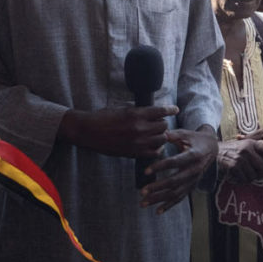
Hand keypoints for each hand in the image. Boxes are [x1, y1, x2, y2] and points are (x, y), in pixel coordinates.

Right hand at [59, 105, 178, 157]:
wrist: (87, 131)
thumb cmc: (103, 117)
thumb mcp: (122, 109)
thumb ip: (139, 111)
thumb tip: (154, 112)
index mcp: (136, 114)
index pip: (161, 111)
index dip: (170, 109)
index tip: (175, 109)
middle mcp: (139, 128)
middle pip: (164, 126)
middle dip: (162, 123)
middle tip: (158, 123)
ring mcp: (137, 142)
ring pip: (162, 139)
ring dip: (161, 136)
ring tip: (156, 134)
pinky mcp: (134, 153)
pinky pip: (154, 153)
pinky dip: (156, 149)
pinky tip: (153, 145)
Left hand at [141, 127, 216, 212]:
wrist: (212, 148)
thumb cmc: (195, 139)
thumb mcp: (185, 134)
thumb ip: (172, 135)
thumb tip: (157, 134)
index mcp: (194, 155)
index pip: (175, 162)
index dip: (160, 167)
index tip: (146, 171)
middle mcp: (195, 170)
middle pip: (175, 181)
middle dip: (157, 187)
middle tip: (142, 191)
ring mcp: (194, 180)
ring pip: (176, 193)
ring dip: (159, 199)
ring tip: (144, 202)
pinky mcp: (192, 186)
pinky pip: (180, 198)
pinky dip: (169, 205)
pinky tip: (157, 211)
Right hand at [216, 137, 262, 183]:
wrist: (212, 152)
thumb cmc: (231, 150)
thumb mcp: (244, 145)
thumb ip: (256, 150)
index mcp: (252, 143)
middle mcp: (247, 149)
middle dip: (261, 174)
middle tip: (257, 175)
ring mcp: (240, 158)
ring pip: (254, 175)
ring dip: (250, 178)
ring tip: (245, 175)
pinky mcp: (233, 166)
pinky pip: (244, 178)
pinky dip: (242, 180)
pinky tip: (238, 177)